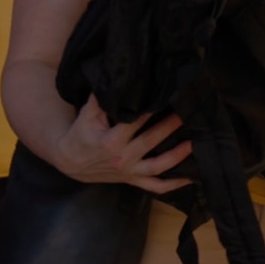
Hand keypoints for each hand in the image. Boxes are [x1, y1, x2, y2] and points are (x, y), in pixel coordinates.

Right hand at [51, 96, 192, 194]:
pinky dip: (174, 185)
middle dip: (169, 127)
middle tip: (187, 113)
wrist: (70, 162)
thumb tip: (115, 77)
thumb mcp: (86, 115)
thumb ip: (101, 99)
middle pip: (150, 141)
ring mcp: (129, 172)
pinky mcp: (133, 180)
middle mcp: (122, 158)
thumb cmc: (81, 135)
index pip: (134, 123)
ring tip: (194, 142)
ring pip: (157, 166)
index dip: (150, 111)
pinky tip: (191, 177)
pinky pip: (156, 186)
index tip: (166, 98)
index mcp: (110, 141)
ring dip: (177, 156)